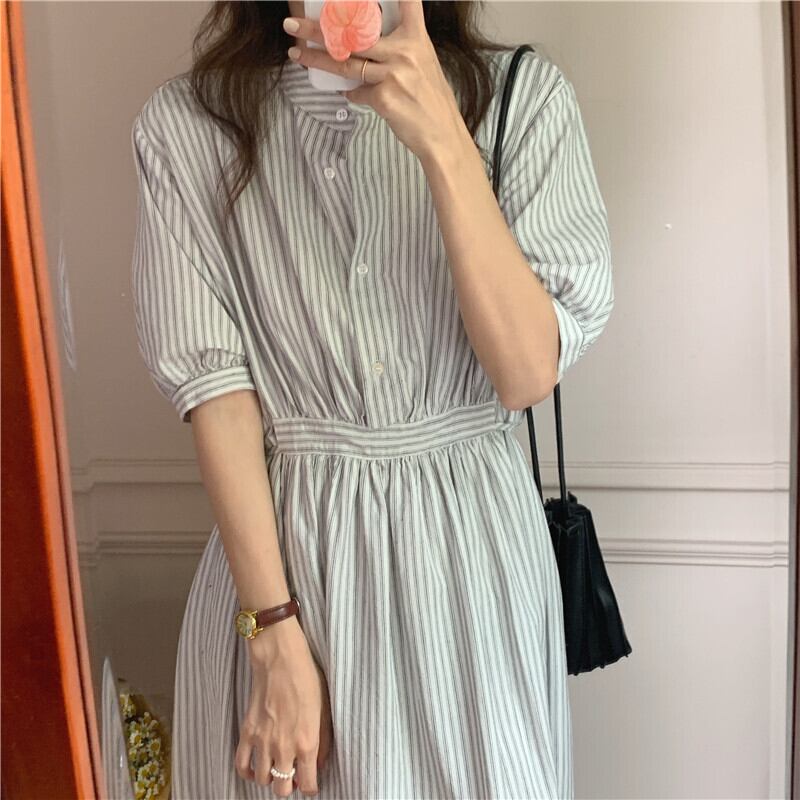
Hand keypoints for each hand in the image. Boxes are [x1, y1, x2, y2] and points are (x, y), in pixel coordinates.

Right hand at [234, 618, 333, 796]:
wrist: (280, 658)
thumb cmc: (306, 678)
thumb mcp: (325, 710)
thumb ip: (322, 741)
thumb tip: (318, 763)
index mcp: (307, 742)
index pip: (308, 784)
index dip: (311, 787)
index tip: (311, 781)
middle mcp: (283, 747)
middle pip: (282, 790)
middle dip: (290, 785)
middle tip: (294, 773)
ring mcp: (262, 741)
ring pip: (263, 781)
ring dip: (271, 777)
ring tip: (277, 764)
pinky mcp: (247, 732)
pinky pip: (241, 766)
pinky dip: (248, 772)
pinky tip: (256, 765)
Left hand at [283, 0, 467, 162]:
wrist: (441, 135)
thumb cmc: (431, 101)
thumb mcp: (424, 64)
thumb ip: (399, 50)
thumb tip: (364, 45)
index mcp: (416, 38)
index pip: (407, 2)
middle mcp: (404, 51)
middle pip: (354, 34)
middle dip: (319, 29)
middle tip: (294, 25)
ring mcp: (393, 74)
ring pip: (346, 63)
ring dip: (317, 59)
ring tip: (297, 54)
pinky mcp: (384, 97)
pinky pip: (356, 93)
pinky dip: (351, 95)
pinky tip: (352, 95)